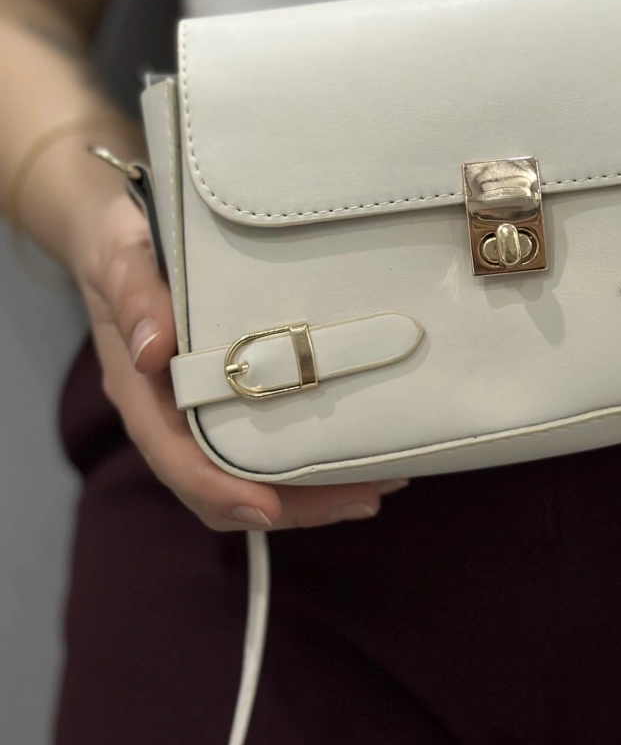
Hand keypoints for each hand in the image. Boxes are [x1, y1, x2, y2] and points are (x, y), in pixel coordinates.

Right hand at [70, 191, 406, 530]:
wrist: (117, 236)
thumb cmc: (120, 245)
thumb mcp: (121, 257)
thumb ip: (134, 295)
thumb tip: (152, 348)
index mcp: (143, 394)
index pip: (177, 459)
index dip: (220, 489)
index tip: (268, 508)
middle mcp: (172, 414)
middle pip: (225, 486)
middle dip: (292, 505)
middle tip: (363, 499)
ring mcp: (202, 410)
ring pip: (252, 474)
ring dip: (313, 490)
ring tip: (379, 484)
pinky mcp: (231, 394)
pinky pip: (266, 442)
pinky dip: (312, 457)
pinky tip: (361, 447)